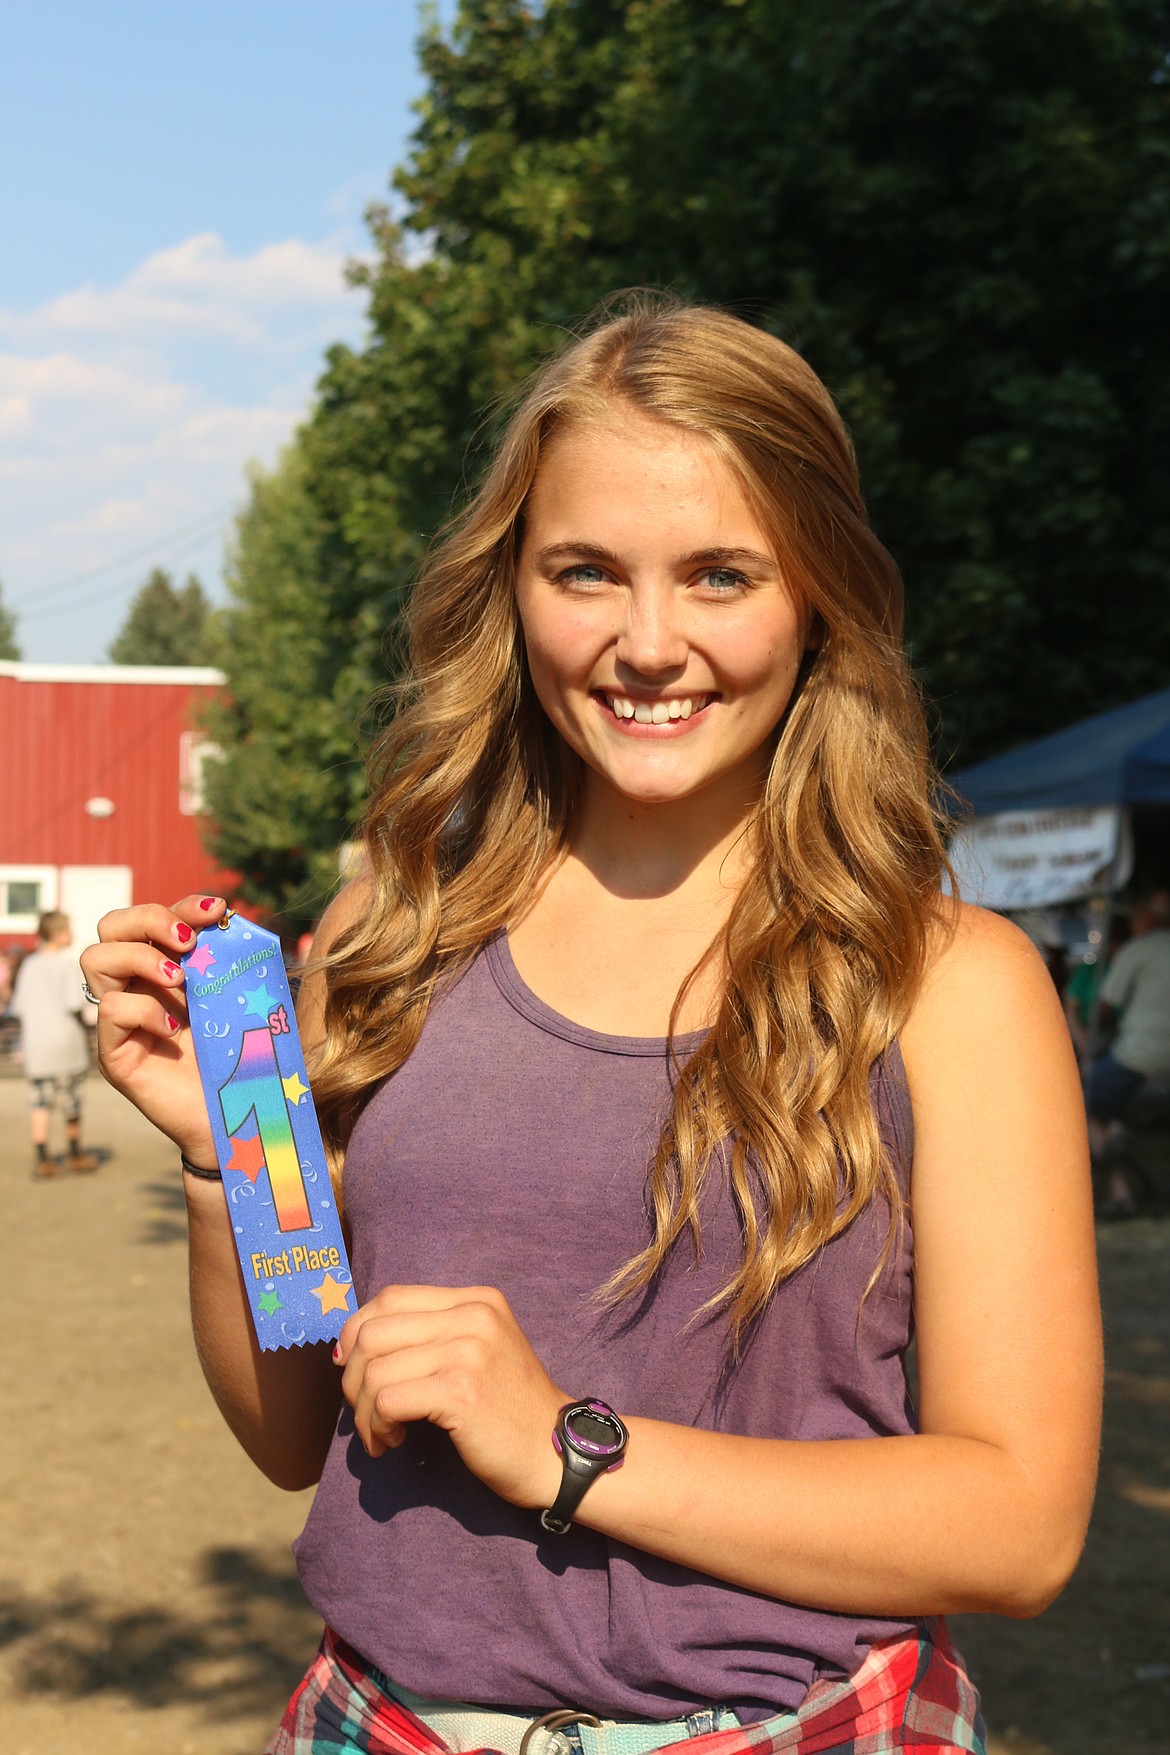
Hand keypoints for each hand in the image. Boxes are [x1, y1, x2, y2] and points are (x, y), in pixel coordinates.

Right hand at [79, 895, 228, 1164]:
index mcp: (164, 968)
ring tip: (181, 983)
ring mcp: (119, 1019)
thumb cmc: (242, 1057)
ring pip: (95, 958)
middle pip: (110, 925)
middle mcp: (134, 987)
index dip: (181, 906)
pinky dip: (144, 1010)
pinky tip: (174, 1029)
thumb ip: (230, 961)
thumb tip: (231, 919)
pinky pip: (108, 1009)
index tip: (218, 911)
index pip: (152, 918)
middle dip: (149, 919)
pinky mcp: (113, 1053)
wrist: (237, 1117)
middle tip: (188, 942)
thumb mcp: (239, 999)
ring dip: (142, 959)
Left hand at [335, 1284, 566, 1508]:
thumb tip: (356, 1343)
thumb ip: (433, 1335)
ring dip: (363, 1411)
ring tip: (380, 1434)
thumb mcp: (480, 1351)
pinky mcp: (460, 1390)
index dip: (357, 1329)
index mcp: (477, 1300)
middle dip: (353, 1377)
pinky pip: (387, 1400)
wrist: (556, 1453)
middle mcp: (473, 1315)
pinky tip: (393, 1441)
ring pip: (374, 1369)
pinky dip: (377, 1426)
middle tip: (364, 1412)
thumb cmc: (509, 1411)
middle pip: (374, 1331)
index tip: (348, 1366)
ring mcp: (468, 1350)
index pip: (391, 1297)